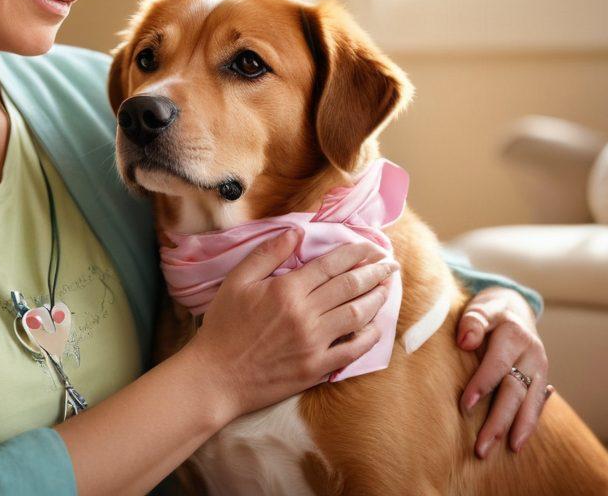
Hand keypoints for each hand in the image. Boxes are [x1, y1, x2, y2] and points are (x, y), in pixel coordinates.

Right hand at [188, 230, 397, 421]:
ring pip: (357, 315)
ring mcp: (314, 343)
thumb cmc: (224, 326)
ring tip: (387, 288)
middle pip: (350, 286)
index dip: (356, 253)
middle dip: (375, 271)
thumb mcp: (237, 281)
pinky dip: (369, 337)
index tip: (372, 247)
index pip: (331, 264)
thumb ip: (267, 254)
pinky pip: (352, 350)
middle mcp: (306, 314)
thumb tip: (296, 232)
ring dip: (376, 299)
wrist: (217, 375)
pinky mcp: (317, 367)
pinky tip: (376, 327)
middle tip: (389, 264)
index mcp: (287, 289)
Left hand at [456, 285, 553, 457]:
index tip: (464, 406)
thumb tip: (465, 341)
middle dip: (499, 420)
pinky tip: (518, 442)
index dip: (481, 385)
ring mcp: (540, 368)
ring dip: (518, 429)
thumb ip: (473, 321)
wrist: (515, 308)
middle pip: (515, 391)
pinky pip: (537, 404)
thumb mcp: (480, 306)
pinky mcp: (542, 379)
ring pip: (530, 402)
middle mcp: (532, 354)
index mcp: (514, 335)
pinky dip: (529, 423)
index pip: (497, 365)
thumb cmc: (490, 310)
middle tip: (482, 446)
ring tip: (508, 450)